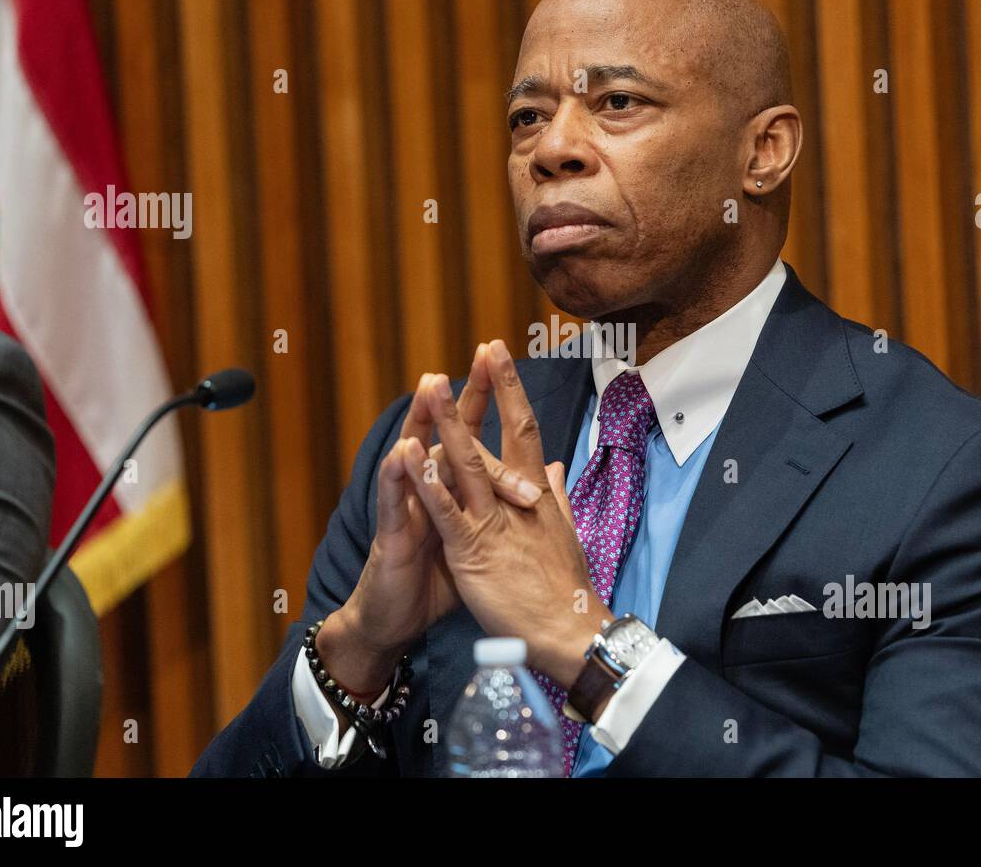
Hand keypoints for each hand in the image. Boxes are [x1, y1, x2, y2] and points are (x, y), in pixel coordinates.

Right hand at [317, 346, 543, 700]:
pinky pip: (395, 501)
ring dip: (423, 418)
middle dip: (463, 394)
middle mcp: (430, 488)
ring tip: (430, 384)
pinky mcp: (392, 533)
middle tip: (479, 355)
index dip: (490, 400)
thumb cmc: (434, 579)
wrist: (395, 620)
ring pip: (416, 454)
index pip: (475, 435)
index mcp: (455, 490)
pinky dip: (398, 476)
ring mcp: (409, 506)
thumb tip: (532, 485)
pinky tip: (401, 452)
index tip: (505, 362)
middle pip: (447, 433)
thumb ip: (499, 509)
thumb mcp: (476, 542)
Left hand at [402, 340, 611, 688]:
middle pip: (504, 434)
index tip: (501, 354)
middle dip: (492, 390)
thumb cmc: (564, 588)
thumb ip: (555, 497)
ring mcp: (494, 522)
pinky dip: (428, 481)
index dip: (513, 392)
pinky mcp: (472, 549)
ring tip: (435, 386)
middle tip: (482, 347)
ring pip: (471, 463)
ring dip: (452, 423)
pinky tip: (412, 454)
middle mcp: (519, 500)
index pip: (527, 432)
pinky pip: (447, 510)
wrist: (568, 631)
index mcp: (537, 495)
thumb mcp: (561, 534)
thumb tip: (557, 468)